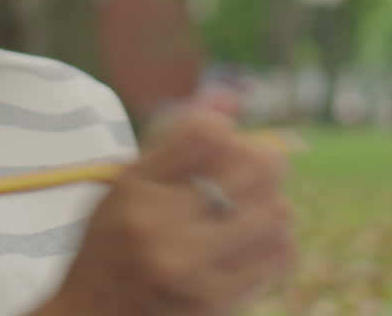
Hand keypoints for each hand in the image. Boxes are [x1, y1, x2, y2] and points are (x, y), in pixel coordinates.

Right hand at [41, 103, 295, 315]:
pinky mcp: (216, 302)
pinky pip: (279, 255)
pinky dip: (278, 239)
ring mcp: (192, 269)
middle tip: (255, 168)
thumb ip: (175, 140)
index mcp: (136, 191)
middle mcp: (161, 229)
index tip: (226, 140)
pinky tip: (256, 240)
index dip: (228, 129)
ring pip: (274, 211)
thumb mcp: (127, 184)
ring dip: (272, 201)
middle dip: (262, 160)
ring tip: (251, 207)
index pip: (207, 133)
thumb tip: (230, 96)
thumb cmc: (112, 243)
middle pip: (253, 168)